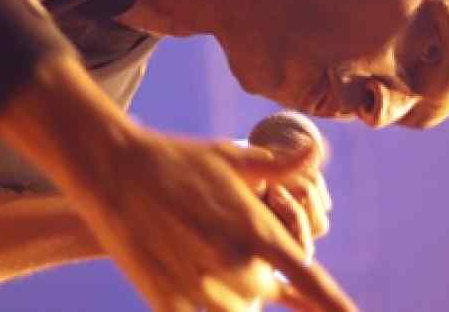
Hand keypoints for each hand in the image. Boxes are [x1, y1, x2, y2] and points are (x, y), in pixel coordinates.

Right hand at [56, 126, 358, 311]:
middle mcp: (235, 263)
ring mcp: (200, 286)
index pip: (310, 280)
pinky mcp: (166, 298)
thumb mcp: (231, 157)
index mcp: (256, 230)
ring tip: (204, 259)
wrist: (112, 169)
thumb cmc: (176, 159)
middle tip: (223, 238)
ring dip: (231, 296)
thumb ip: (279, 166)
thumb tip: (316, 152)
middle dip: (257, 275)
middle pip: (266, 291)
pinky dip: (201, 308)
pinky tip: (191, 286)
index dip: (335, 307)